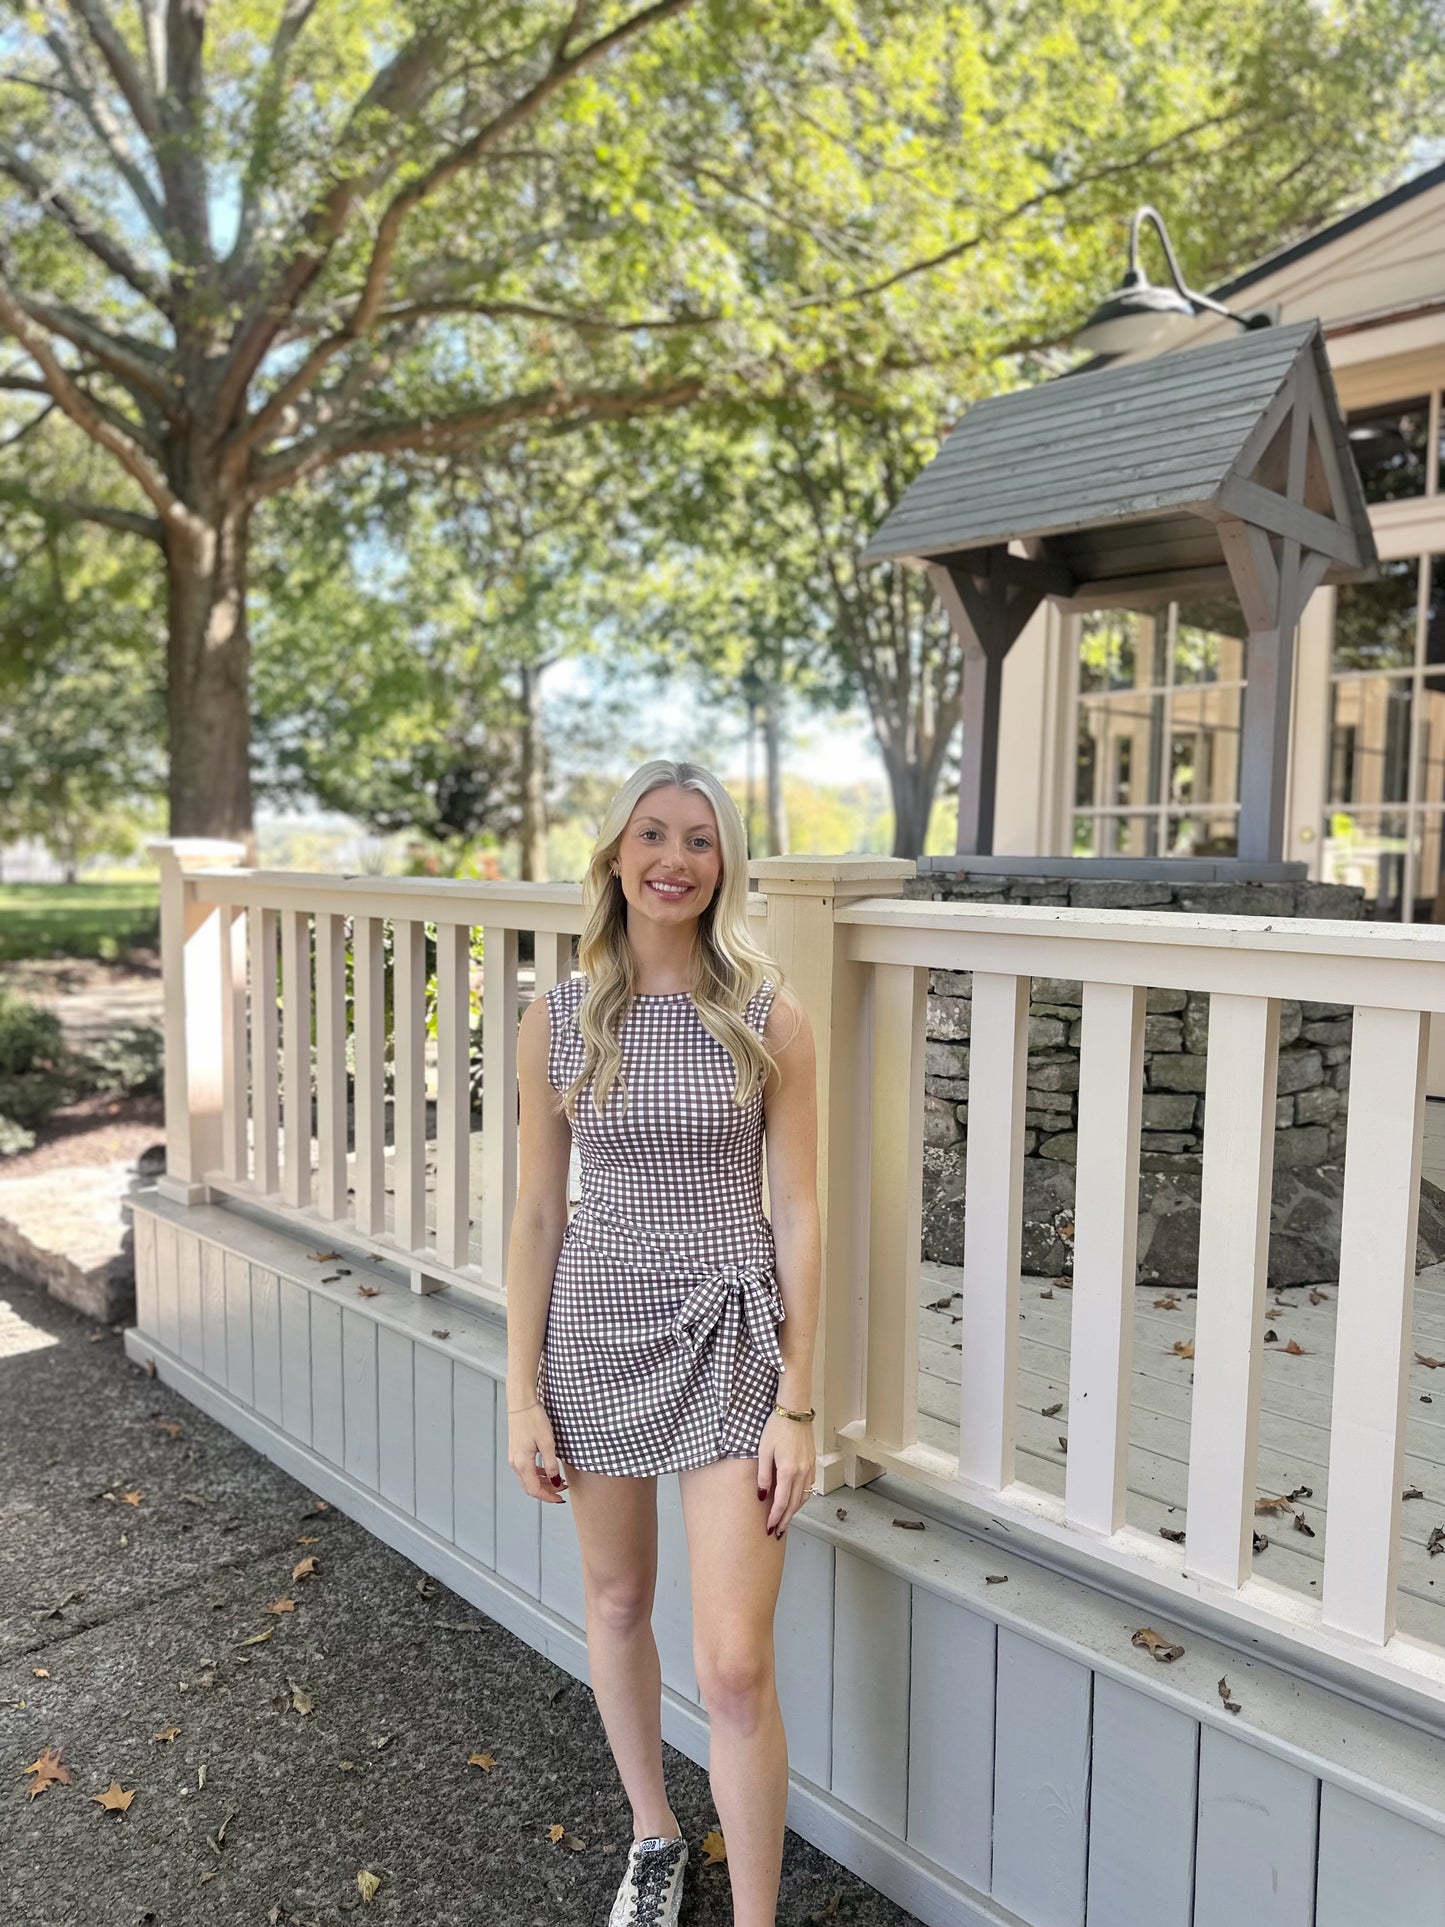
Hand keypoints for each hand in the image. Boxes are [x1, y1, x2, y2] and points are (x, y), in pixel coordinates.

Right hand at [508, 1400, 567, 1504]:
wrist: (521, 1403)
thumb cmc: (533, 1419)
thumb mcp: (547, 1442)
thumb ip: (551, 1464)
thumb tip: (554, 1481)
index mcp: (522, 1463)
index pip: (534, 1490)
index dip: (548, 1497)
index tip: (560, 1498)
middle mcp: (515, 1463)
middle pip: (530, 1487)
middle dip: (546, 1491)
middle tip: (562, 1489)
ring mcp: (514, 1458)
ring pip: (527, 1479)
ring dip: (542, 1483)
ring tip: (557, 1480)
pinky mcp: (516, 1452)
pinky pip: (526, 1470)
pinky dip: (537, 1474)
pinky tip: (547, 1470)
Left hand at [757, 1412, 814, 1538]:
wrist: (794, 1411)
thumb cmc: (777, 1427)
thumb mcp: (763, 1451)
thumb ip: (764, 1475)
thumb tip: (762, 1495)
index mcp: (788, 1471)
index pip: (781, 1502)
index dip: (775, 1517)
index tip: (769, 1527)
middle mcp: (802, 1473)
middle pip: (794, 1504)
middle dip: (785, 1520)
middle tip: (777, 1531)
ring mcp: (809, 1468)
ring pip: (803, 1497)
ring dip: (794, 1511)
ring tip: (785, 1520)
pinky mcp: (812, 1463)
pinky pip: (808, 1486)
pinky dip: (802, 1498)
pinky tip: (795, 1500)